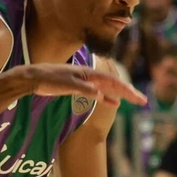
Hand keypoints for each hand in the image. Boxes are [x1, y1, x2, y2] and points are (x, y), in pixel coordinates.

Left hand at [24, 63, 143, 104]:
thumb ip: (84, 89)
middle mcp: (90, 76)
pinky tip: (115, 103)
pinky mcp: (80, 88)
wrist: (34, 77)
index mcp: (89, 74)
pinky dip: (108, 98)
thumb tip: (101, 94)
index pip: (113, 82)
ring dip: (121, 94)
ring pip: (109, 88)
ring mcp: (86, 82)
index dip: (127, 90)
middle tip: (143, 101)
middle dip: (129, 92)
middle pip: (114, 84)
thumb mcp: (66, 85)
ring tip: (135, 100)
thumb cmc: (49, 79)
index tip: (138, 98)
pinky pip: (99, 93)